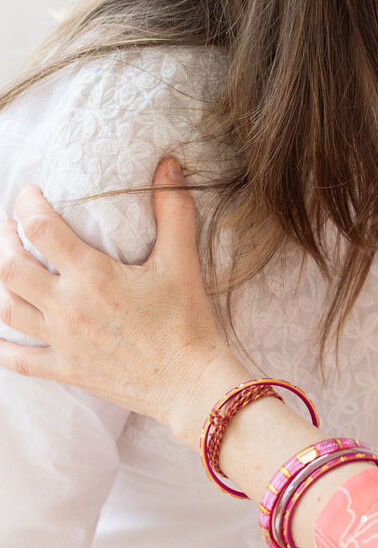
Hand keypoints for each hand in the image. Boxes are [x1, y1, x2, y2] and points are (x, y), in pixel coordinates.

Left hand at [0, 159, 241, 441]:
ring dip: (0, 283)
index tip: (29, 194)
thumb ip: (173, 209)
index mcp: (93, 277)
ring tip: (8, 265)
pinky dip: (0, 347)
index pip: (41, 230)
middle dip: (4, 241)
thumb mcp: (182, 261)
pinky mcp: (66, 369)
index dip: (27, 206)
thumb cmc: (188, 321)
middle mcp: (68, 308)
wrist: (190, 383)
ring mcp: (62, 342)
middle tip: (12, 227)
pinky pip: (17, 360)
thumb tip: (168, 164)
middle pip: (10, 268)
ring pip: (7, 308)